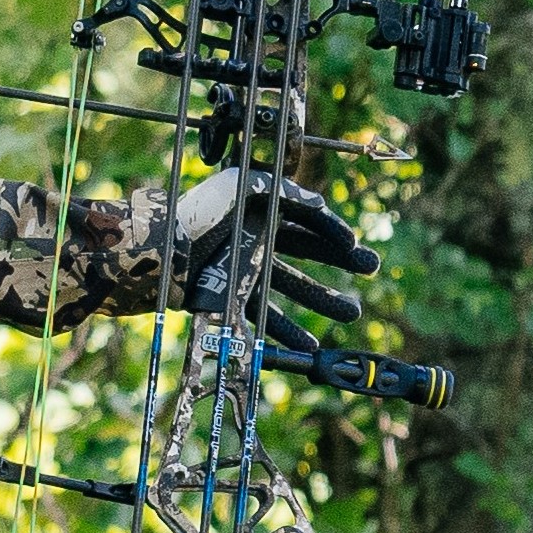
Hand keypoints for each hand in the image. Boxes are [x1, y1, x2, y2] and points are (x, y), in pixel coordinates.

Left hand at [175, 166, 379, 324]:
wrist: (161, 252)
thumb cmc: (197, 213)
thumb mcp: (241, 186)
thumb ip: (281, 191)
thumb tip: (318, 203)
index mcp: (259, 210)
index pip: (306, 220)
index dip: (332, 232)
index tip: (356, 247)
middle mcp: (254, 239)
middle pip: (307, 251)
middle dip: (341, 261)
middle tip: (372, 268)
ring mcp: (242, 269)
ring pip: (290, 287)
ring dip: (321, 300)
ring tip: (352, 314)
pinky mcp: (227, 296)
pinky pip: (262, 316)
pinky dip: (285, 333)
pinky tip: (309, 346)